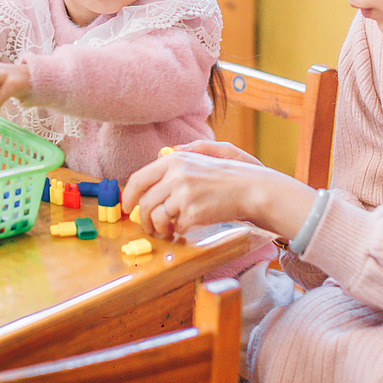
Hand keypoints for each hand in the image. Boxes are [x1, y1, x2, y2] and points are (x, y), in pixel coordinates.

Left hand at [123, 141, 310, 238]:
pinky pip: (176, 227)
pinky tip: (186, 228)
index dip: (129, 196)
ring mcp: (185, 195)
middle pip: (145, 202)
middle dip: (144, 219)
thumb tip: (162, 154)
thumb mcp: (209, 151)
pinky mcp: (194, 213)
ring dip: (159, 228)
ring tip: (167, 230)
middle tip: (150, 226)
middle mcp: (177, 175)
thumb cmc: (233, 173)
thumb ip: (185, 151)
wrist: (254, 189)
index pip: (139, 179)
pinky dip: (178, 231)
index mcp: (176, 160)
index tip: (128, 207)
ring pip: (157, 217)